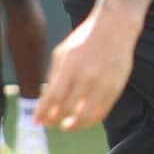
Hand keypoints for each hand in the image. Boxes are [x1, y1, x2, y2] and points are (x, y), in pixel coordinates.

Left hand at [35, 10, 138, 130]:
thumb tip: (46, 102)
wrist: (115, 27)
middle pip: (67, 109)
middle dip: (55, 120)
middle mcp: (87, 76)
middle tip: (50, 123)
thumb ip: (53, 77)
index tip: (37, 122)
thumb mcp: (62, 52)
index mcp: (70, 66)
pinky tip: (83, 119)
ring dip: (74, 126)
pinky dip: (91, 120)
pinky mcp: (116, 87)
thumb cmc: (85, 40)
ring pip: (86, 116)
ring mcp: (104, 83)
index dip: (43, 113)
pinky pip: (102, 112)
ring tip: (67, 126)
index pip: (52, 98)